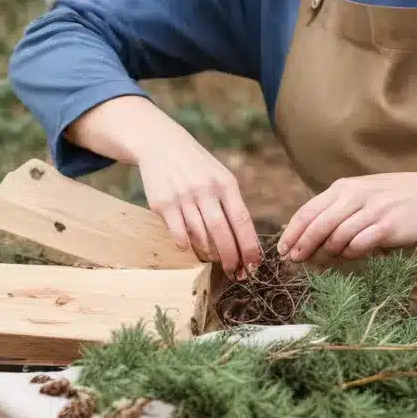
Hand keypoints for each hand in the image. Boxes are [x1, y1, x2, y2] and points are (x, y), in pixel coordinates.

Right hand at [137, 123, 261, 276]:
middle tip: (235, 273)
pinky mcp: (163, 204)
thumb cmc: (196, 166)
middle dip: (231, 258)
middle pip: (222, 233)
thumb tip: (243, 240)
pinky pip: (179, 235)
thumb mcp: (219, 176)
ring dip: (209, 254)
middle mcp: (205, 189)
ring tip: (214, 259)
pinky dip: (187, 245)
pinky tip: (190, 245)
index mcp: (225, 183)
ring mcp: (183, 197)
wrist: (161, 144)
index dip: (249, 245)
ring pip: (200, 237)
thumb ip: (230, 203)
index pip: (242, 219)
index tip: (255, 264)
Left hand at [276, 172, 416, 262]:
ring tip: (322, 261)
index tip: (282, 249)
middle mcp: (356, 196)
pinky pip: (360, 244)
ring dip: (326, 252)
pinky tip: (350, 255)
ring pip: (337, 236)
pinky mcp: (387, 226)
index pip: (308, 210)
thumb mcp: (362, 194)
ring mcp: (372, 210)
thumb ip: (338, 210)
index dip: (292, 232)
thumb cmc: (393, 198)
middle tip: (294, 261)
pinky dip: (350, 253)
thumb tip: (309, 236)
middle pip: (318, 225)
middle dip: (302, 246)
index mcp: (345, 187)